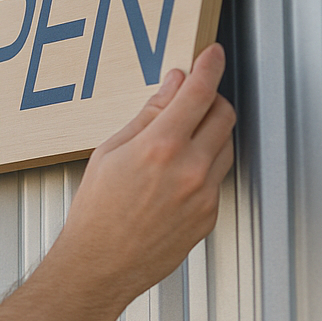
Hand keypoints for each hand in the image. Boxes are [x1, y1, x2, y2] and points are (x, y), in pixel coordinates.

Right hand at [53, 43, 236, 304]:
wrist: (99, 266)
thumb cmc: (95, 214)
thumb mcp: (109, 153)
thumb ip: (146, 116)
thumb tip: (171, 88)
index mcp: (161, 147)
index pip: (199, 92)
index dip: (209, 66)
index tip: (212, 54)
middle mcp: (190, 168)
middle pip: (223, 114)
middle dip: (211, 98)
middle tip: (193, 99)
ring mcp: (204, 194)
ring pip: (226, 145)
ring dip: (211, 132)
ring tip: (181, 139)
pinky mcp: (209, 215)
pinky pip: (217, 177)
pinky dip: (204, 166)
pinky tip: (177, 175)